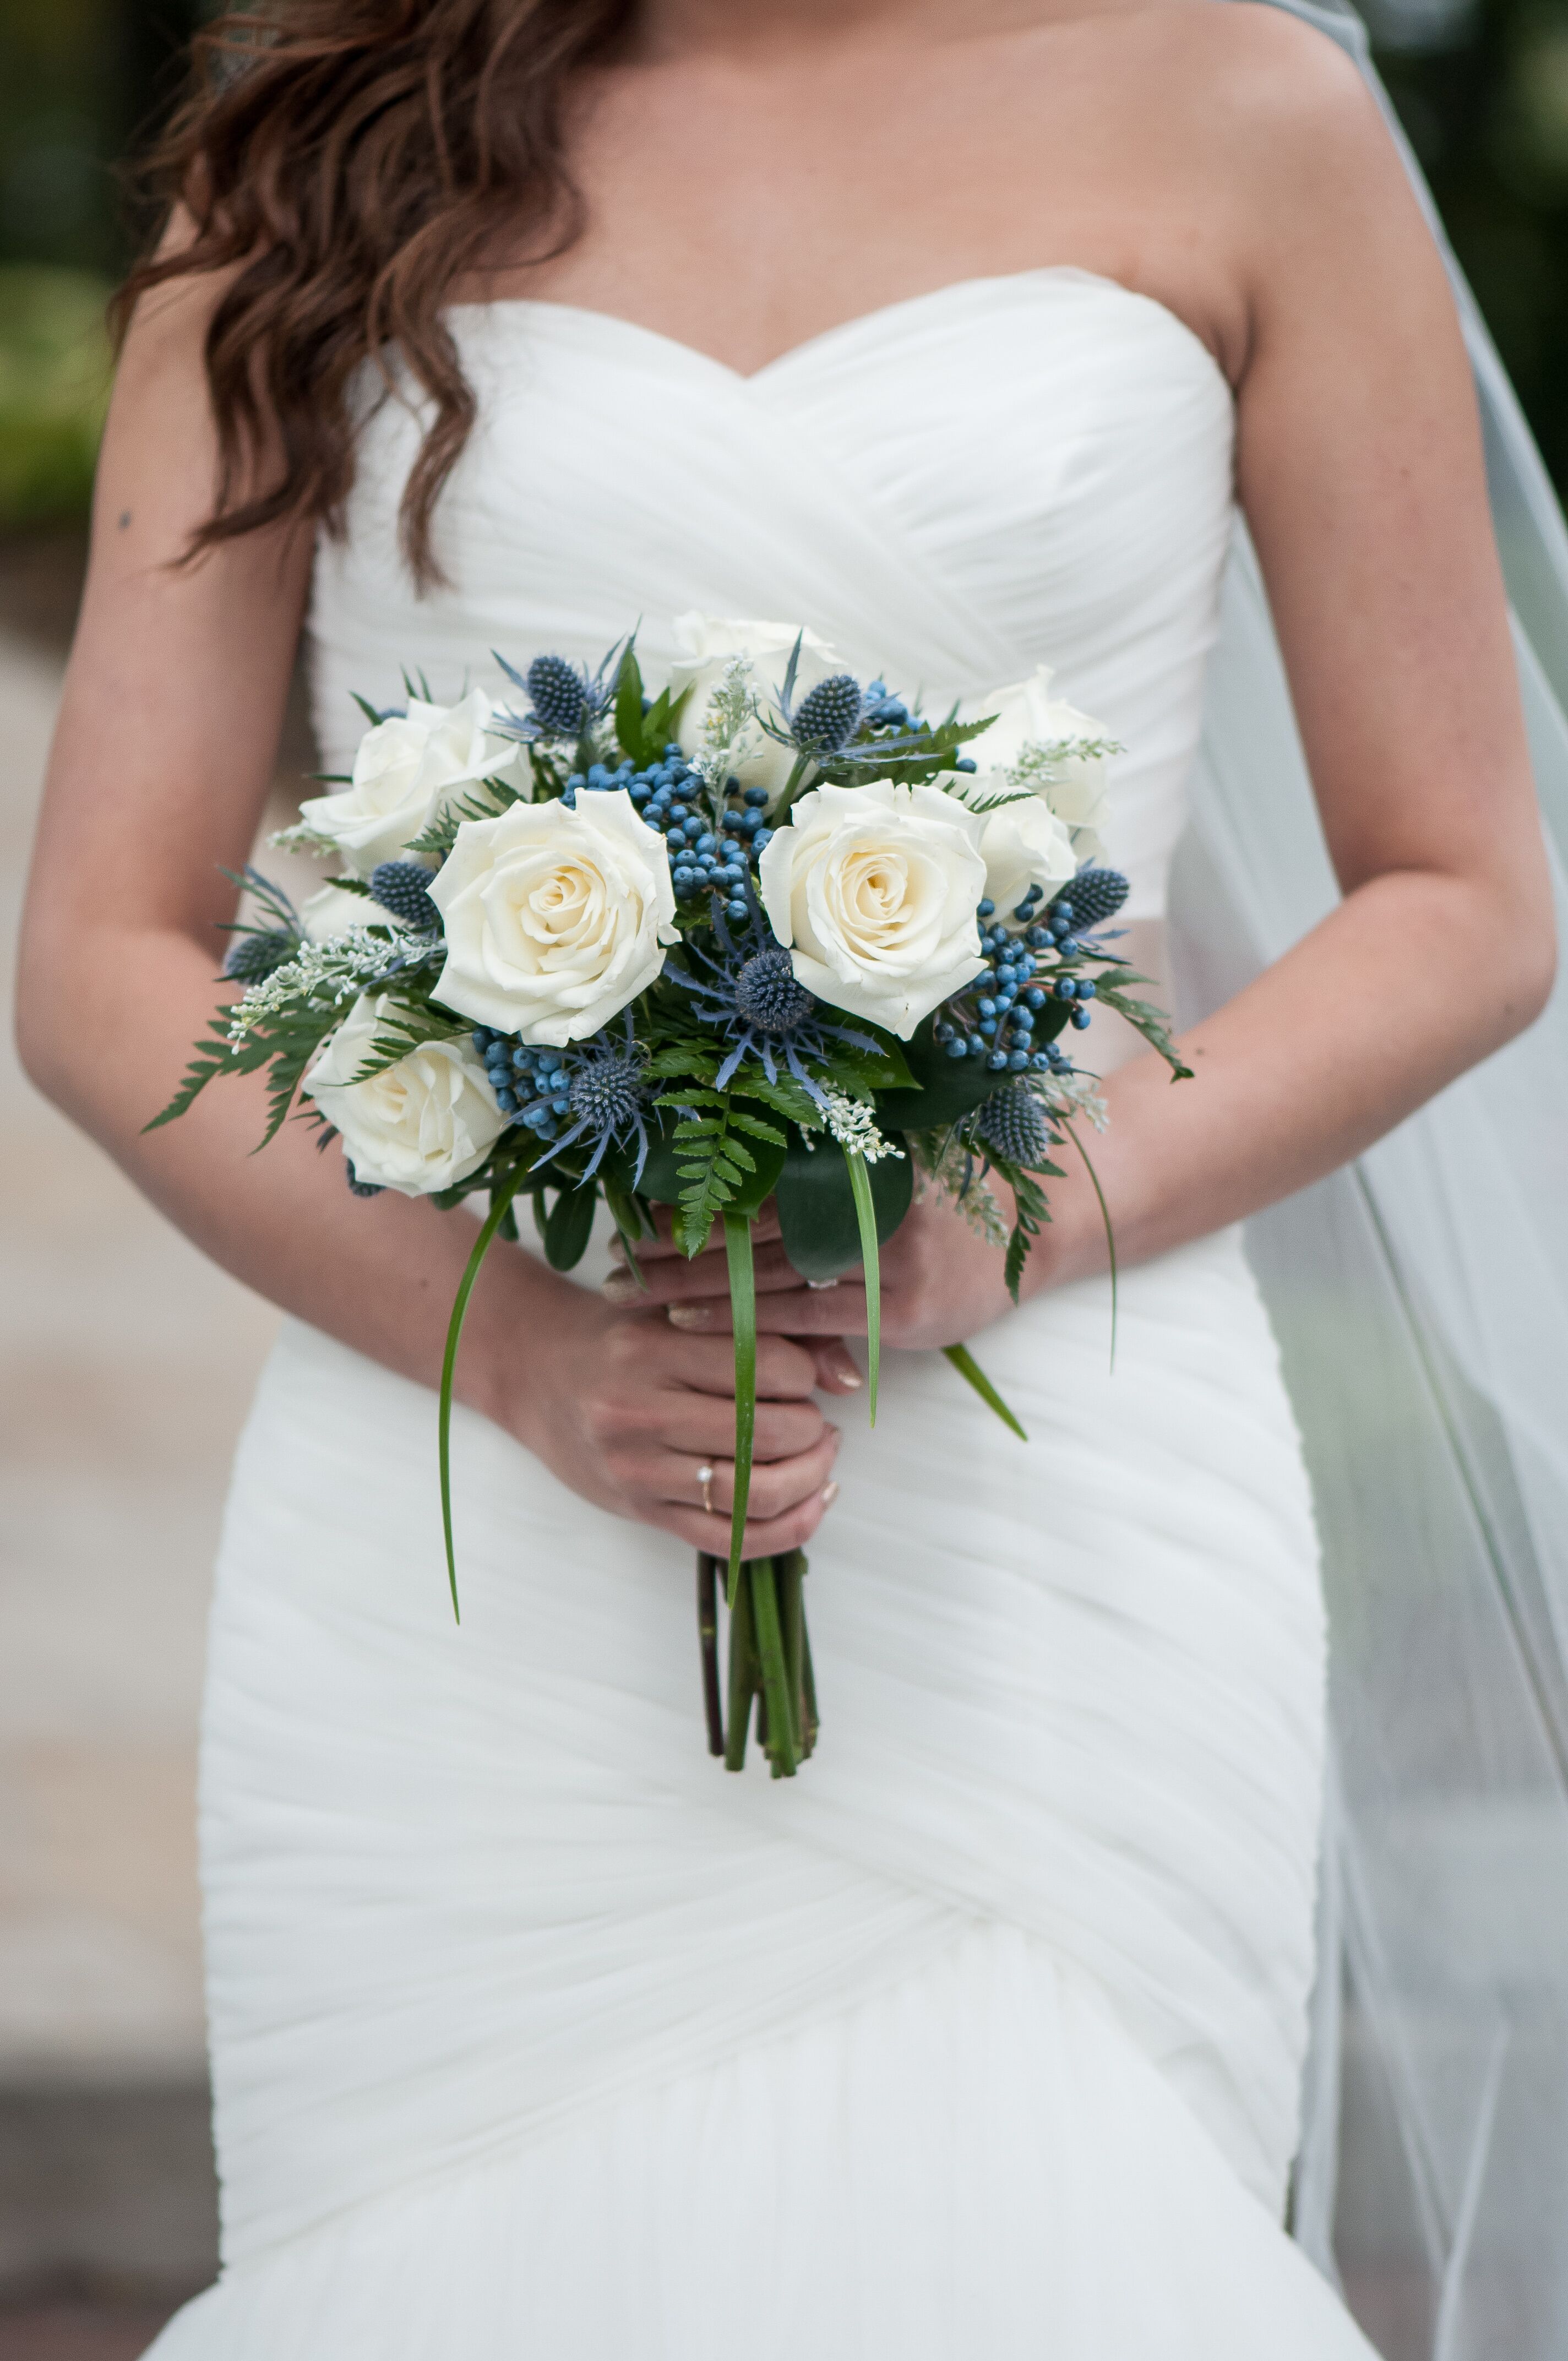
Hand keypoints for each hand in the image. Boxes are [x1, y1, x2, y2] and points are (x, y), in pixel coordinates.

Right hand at [503, 1271, 844, 1558]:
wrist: (535, 1373)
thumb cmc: (617, 1337)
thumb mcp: (675, 1314)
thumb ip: (758, 1332)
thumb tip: (846, 1375)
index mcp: (651, 1351)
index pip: (765, 1367)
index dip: (805, 1374)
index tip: (803, 1375)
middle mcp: (639, 1414)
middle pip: (766, 1434)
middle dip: (813, 1430)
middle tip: (817, 1419)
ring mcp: (639, 1471)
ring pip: (756, 1494)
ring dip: (809, 1478)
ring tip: (818, 1455)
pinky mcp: (643, 1511)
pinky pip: (732, 1540)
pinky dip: (789, 1528)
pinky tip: (814, 1501)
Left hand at [601, 1187, 1033, 1353]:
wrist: (1028, 1234)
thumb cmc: (938, 1206)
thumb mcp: (878, 1176)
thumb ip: (814, 1184)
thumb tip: (725, 1184)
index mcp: (852, 1161)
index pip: (753, 1182)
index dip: (692, 1198)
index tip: (632, 1213)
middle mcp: (864, 1202)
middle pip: (748, 1227)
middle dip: (676, 1247)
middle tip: (615, 1261)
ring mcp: (884, 1257)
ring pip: (768, 1275)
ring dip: (693, 1288)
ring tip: (634, 1297)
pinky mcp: (897, 1310)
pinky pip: (809, 1319)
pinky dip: (751, 1325)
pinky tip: (700, 1329)